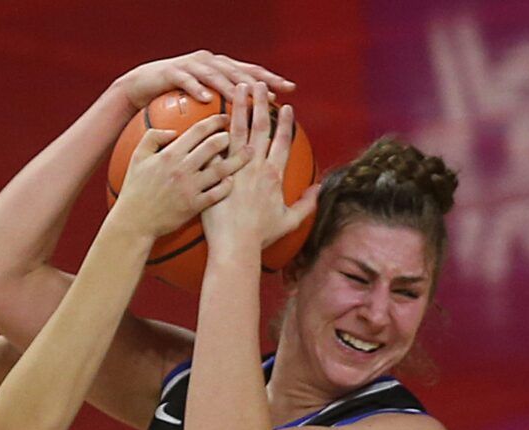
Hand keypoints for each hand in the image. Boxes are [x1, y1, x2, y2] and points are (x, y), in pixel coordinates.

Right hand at [112, 114, 251, 237]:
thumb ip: (153, 137)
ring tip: (250, 152)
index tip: (225, 117)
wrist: (134, 222)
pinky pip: (218, 193)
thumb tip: (173, 130)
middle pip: (214, 146)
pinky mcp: (194, 206)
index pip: (198, 131)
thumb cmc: (135, 190)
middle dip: (230, 136)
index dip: (215, 121)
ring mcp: (190, 188)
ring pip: (221, 169)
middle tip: (240, 133)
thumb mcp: (137, 158)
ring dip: (238, 159)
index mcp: (170, 155)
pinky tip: (234, 180)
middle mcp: (182, 169)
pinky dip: (228, 185)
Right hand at [113, 50, 295, 112]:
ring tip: (243, 96)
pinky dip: (196, 87)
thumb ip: (221, 105)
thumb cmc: (172, 99)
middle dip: (256, 80)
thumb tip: (247, 121)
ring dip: (229, 85)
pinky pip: (185, 80)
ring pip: (214, 74)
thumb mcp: (200, 100)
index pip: (249, 72)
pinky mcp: (171, 72)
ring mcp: (190, 65)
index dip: (270, 79)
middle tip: (274, 91)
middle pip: (237, 70)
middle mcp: (208, 62)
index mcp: (219, 69)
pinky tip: (206, 98)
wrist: (138, 87)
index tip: (290, 88)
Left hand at [201, 83, 319, 248]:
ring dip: (238, 107)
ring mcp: (234, 169)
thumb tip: (319, 189)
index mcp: (274, 175)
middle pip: (259, 128)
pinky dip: (212, 132)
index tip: (286, 106)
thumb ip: (306, 203)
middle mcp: (255, 167)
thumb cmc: (261, 236)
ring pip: (237, 131)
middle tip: (257, 84)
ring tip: (236, 89)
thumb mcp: (289, 221)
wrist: (235, 247)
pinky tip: (209, 116)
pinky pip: (213, 149)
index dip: (285, 122)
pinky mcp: (215, 176)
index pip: (282, 141)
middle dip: (260, 103)